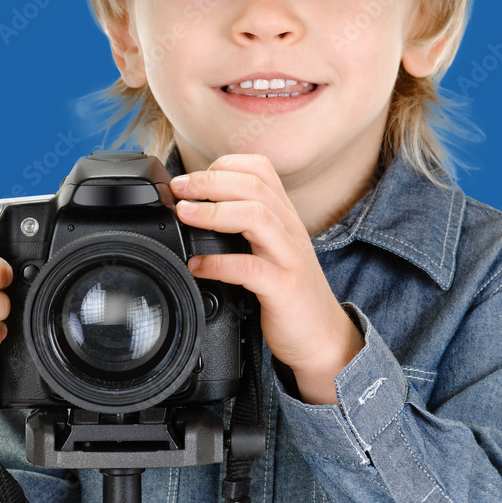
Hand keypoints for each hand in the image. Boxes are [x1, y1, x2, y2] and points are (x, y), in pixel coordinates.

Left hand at [170, 154, 363, 404]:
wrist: (323, 338)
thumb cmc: (288, 293)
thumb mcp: (270, 249)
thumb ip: (244, 228)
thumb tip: (195, 211)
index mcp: (285, 216)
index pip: (260, 169)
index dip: (224, 165)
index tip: (191, 179)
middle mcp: (290, 230)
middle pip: (253, 186)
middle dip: (210, 182)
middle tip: (179, 189)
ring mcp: (289, 257)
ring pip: (256, 216)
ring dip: (213, 212)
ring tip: (184, 215)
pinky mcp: (283, 288)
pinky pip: (250, 268)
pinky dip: (218, 263)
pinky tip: (197, 265)